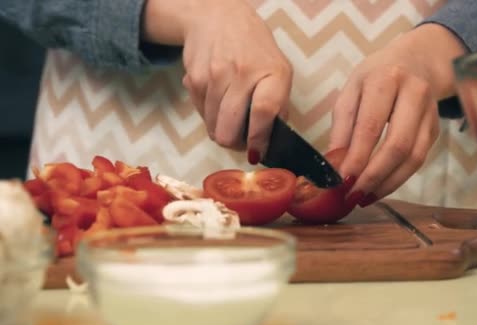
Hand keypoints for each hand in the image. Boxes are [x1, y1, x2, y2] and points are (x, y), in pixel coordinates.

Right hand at [143, 0, 292, 162]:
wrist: (217, 17)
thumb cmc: (254, 49)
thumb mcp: (279, 70)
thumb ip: (279, 105)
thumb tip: (271, 142)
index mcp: (272, 73)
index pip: (264, 113)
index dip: (259, 139)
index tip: (257, 152)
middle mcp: (243, 73)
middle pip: (231, 128)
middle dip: (236, 144)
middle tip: (242, 140)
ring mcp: (215, 76)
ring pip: (214, 127)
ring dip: (222, 131)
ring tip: (230, 119)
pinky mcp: (194, 79)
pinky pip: (200, 115)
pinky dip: (209, 117)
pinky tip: (217, 101)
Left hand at [329, 24, 465, 205]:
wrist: (416, 61)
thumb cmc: (376, 76)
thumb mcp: (351, 90)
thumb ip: (342, 126)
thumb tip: (334, 163)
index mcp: (386, 79)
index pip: (371, 125)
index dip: (358, 157)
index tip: (342, 180)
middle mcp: (414, 93)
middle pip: (398, 145)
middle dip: (374, 175)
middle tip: (353, 194)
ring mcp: (430, 112)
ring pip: (413, 157)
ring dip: (387, 183)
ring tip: (364, 197)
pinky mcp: (436, 128)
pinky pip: (419, 160)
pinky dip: (398, 179)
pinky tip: (380, 188)